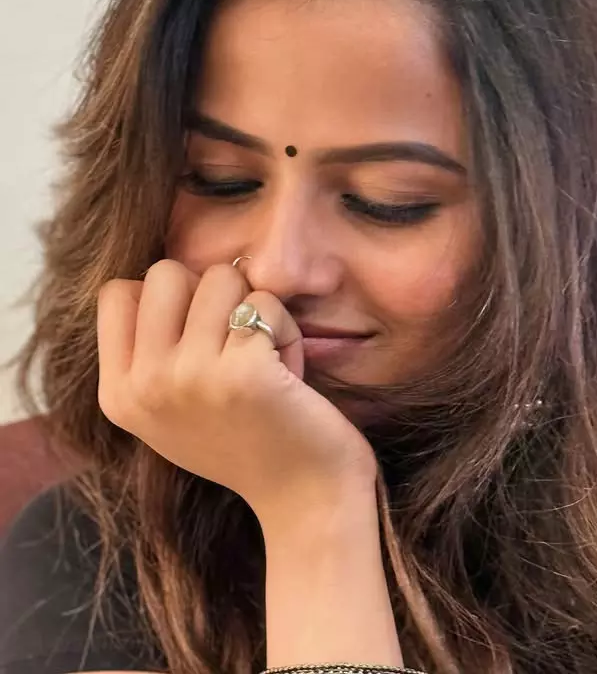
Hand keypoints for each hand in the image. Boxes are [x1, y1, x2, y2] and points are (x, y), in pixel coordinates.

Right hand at [96, 259, 376, 526]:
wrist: (302, 499)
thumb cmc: (245, 443)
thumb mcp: (171, 406)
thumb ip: (152, 349)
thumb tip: (171, 275)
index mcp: (119, 393)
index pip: (117, 292)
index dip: (167, 299)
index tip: (195, 337)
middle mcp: (145, 386)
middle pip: (166, 273)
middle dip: (210, 294)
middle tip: (232, 343)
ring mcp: (190, 377)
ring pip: (222, 277)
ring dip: (253, 310)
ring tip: (262, 359)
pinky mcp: (243, 372)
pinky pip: (264, 302)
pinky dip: (284, 328)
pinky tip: (287, 372)